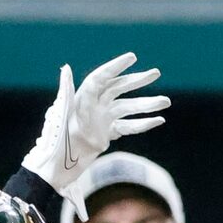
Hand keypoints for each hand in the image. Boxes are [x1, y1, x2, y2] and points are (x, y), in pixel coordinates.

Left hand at [22, 52, 168, 199]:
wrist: (58, 165)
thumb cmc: (57, 139)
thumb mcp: (62, 114)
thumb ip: (66, 90)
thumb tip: (65, 68)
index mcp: (84, 97)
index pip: (102, 77)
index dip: (116, 66)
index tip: (133, 58)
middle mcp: (95, 105)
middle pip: (120, 88)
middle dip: (138, 80)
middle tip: (156, 73)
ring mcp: (103, 119)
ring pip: (129, 108)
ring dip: (147, 104)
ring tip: (166, 101)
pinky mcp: (107, 134)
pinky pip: (128, 126)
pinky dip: (143, 124)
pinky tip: (159, 120)